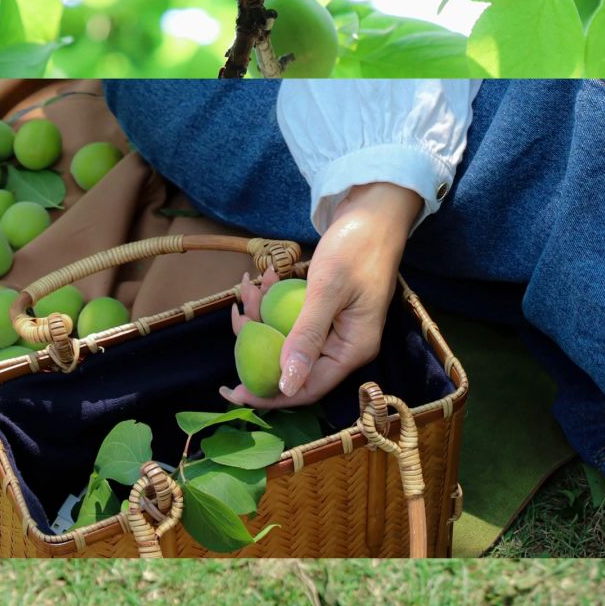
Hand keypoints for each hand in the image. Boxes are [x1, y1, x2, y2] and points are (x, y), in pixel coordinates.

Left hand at [220, 182, 423, 408]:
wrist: (374, 211)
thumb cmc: (356, 247)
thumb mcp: (327, 290)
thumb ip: (306, 338)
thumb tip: (285, 386)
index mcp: (352, 350)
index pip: (306, 388)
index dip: (268, 394)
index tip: (231, 391)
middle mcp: (344, 346)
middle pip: (291, 364)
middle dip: (258, 343)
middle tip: (237, 313)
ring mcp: (335, 329)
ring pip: (286, 340)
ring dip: (261, 316)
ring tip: (250, 286)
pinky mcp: (325, 312)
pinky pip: (291, 319)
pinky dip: (273, 303)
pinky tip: (265, 279)